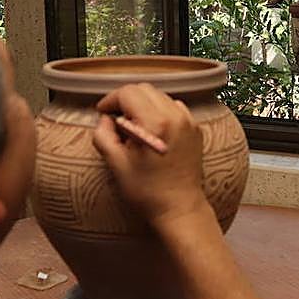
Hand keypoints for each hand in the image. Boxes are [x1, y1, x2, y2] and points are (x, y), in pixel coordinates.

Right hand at [92, 83, 210, 228]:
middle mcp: (175, 117)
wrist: (179, 208)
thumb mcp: (116, 164)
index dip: (110, 100)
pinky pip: (174, 108)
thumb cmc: (147, 191)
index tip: (102, 112)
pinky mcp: (195, 129)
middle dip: (126, 99)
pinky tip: (152, 131)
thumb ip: (104, 135)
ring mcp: (189, 122)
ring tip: (133, 126)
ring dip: (143, 104)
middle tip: (115, 118)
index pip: (128, 93)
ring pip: (160, 96)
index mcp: (155, 123)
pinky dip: (159, 111)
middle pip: (144, 89)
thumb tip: (105, 119)